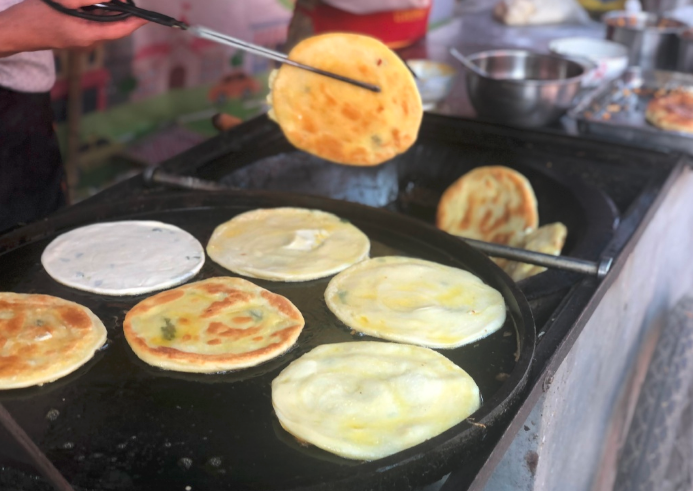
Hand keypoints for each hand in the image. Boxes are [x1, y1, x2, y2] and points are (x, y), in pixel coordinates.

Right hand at [0, 0, 148, 55]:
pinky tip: (91, 4)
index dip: (136, 22)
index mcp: (89, 35)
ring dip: (108, 12)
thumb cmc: (36, 15)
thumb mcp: (65, 1)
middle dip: (122, 12)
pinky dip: (96, 14)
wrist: (16, 31)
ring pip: (103, 25)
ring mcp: (83, 41)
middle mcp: (89, 42)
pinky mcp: (76, 38)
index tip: (149, 16)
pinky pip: (93, 25)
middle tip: (126, 0)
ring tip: (110, 1)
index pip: (121, 30)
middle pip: (114, 27)